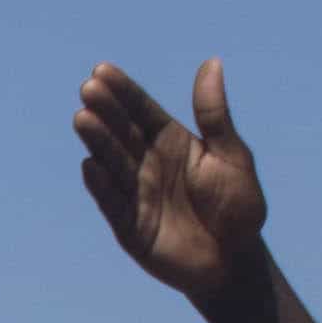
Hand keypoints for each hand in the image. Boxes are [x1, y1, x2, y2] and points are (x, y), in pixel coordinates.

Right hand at [75, 59, 266, 308]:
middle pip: (122, 132)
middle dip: (105, 112)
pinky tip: (90, 165)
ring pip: (112, 163)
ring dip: (97, 142)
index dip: (123, 91)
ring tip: (83, 118)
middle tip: (88, 90)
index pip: (142, 111)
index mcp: (171, 141)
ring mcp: (136, 194)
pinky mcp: (129, 226)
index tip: (102, 71)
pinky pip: (112, 203)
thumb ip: (213, 114)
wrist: (235, 260)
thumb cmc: (238, 206)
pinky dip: (101, 186)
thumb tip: (211, 62)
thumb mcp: (231, 155)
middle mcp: (148, 163)